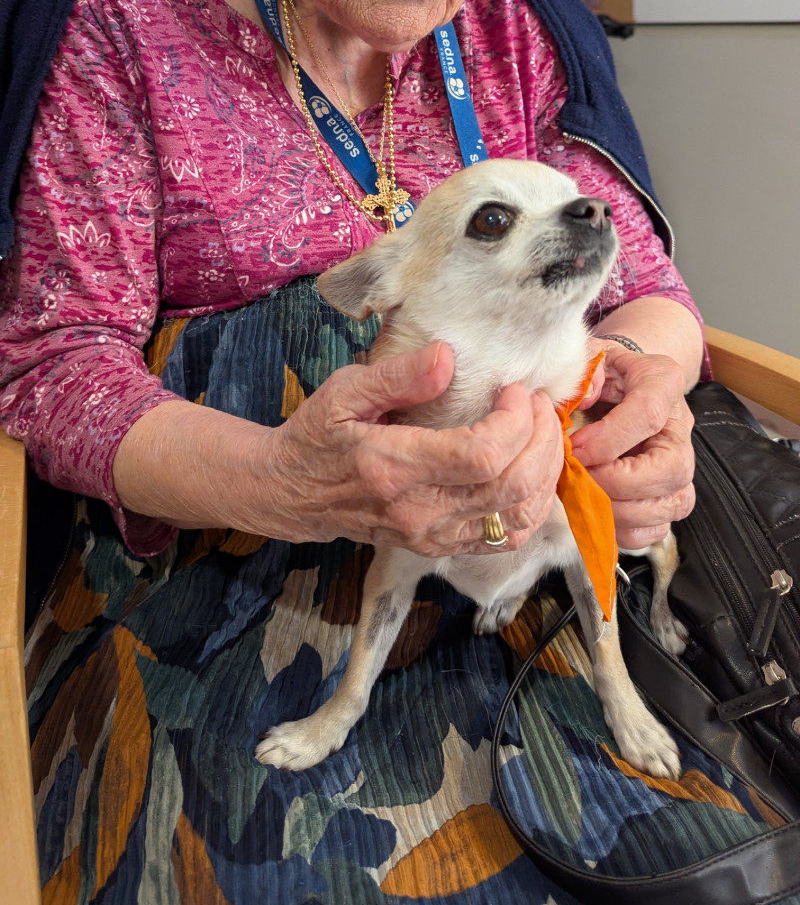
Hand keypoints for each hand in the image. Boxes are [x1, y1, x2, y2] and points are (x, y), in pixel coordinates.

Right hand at [258, 342, 564, 556]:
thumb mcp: (344, 392)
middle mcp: (418, 512)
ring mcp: (432, 536)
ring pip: (519, 517)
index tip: (515, 389)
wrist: (291, 494)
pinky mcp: (441, 547)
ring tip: (542, 431)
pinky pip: (507, 537)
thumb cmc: (318, 436)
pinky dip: (532, 504)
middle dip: (542, 438)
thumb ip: (397, 376)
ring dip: (545, 471)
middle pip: (511, 487)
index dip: (515, 421)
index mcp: (393, 468)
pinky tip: (531, 468)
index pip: (481, 456)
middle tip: (539, 402)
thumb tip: (448, 357)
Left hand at [570, 342, 695, 549]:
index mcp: (663, 381)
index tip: (575, 448)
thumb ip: (583, 369)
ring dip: (622, 510)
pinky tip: (600, 512)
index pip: (648, 414)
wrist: (621, 380)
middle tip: (581, 478)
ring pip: (673, 503)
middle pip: (672, 468)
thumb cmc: (602, 370)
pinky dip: (628, 530)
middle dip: (620, 482)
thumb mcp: (589, 354)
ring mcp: (681, 463)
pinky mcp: (669, 494)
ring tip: (585, 495)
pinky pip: (661, 527)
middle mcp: (680, 425)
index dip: (608, 438)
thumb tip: (580, 400)